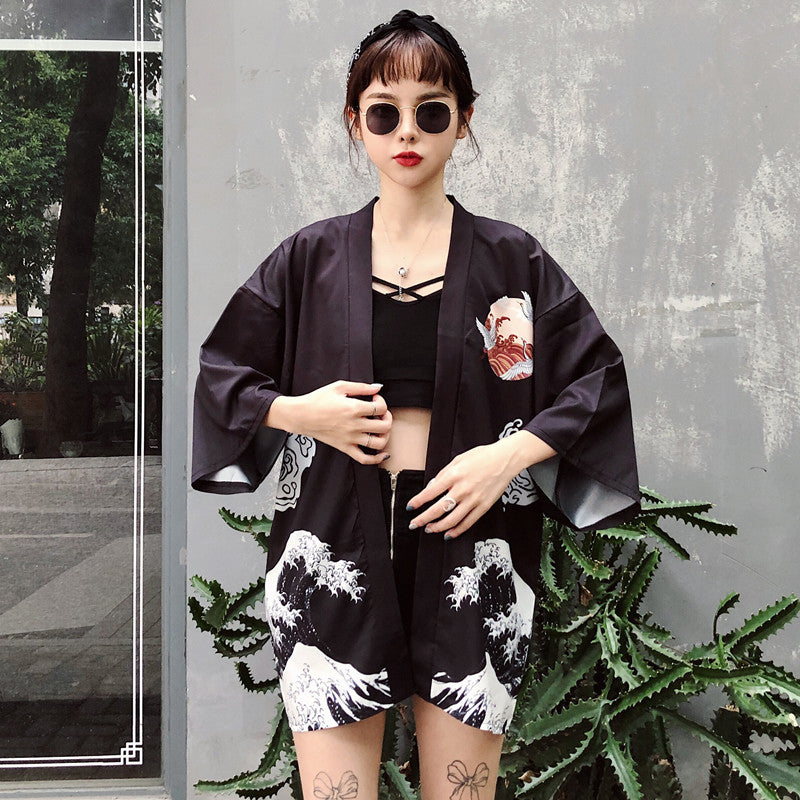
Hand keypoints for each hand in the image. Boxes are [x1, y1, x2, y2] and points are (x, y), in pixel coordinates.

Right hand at [266, 380, 391, 465]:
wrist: (301, 415)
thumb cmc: (318, 400)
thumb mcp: (339, 387)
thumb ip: (361, 387)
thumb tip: (378, 387)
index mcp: (354, 408)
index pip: (381, 408)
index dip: (382, 402)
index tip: (374, 400)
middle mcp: (354, 426)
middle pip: (384, 426)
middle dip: (387, 417)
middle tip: (380, 413)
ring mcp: (350, 439)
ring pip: (379, 443)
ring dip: (385, 435)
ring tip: (380, 428)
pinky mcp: (345, 448)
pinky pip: (365, 459)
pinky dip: (377, 459)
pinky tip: (383, 453)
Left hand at [407, 431, 555, 538]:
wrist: (505, 460)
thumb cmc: (482, 457)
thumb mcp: (458, 459)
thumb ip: (443, 474)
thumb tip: (431, 487)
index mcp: (454, 475)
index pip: (431, 492)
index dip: (418, 501)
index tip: (410, 507)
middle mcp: (463, 489)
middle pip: (439, 509)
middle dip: (423, 519)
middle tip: (414, 524)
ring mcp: (474, 499)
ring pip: (452, 520)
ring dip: (438, 527)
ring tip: (429, 529)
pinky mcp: (484, 506)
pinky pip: (468, 522)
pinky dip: (457, 531)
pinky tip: (448, 534)